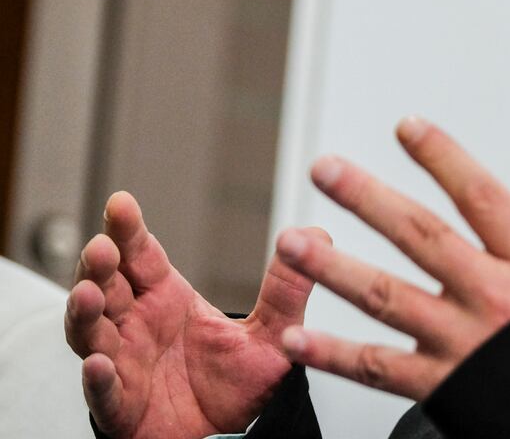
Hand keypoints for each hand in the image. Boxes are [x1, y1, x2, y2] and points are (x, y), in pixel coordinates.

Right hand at [64, 192, 327, 437]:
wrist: (235, 438)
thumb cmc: (241, 384)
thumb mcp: (274, 332)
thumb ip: (289, 287)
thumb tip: (315, 235)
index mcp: (168, 298)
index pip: (142, 255)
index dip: (128, 230)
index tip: (121, 203)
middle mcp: (138, 324)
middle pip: (108, 285)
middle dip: (100, 265)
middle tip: (102, 247)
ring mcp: (124, 362)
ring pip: (91, 332)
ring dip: (85, 312)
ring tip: (89, 294)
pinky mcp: (122, 405)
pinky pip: (104, 391)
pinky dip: (98, 377)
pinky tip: (98, 362)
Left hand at [273, 116, 509, 398]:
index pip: (483, 198)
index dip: (444, 158)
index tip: (407, 127)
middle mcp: (492, 297)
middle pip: (421, 236)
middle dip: (368, 198)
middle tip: (324, 169)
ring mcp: (463, 343)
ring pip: (388, 297)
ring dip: (335, 268)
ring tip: (292, 243)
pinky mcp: (444, 388)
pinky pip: (379, 370)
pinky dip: (334, 354)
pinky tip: (297, 337)